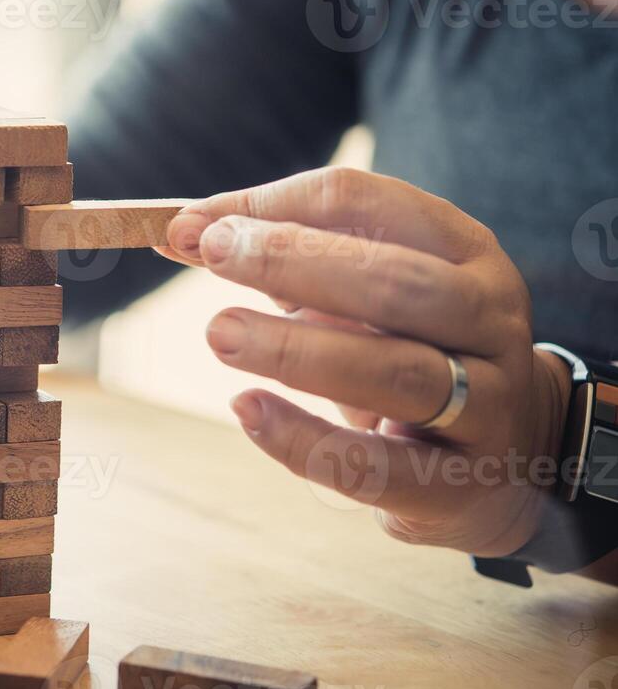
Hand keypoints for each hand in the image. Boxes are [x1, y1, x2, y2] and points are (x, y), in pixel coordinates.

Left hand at [161, 168, 570, 556]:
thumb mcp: (360, 296)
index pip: (367, 203)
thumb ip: (280, 261)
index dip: (274, 206)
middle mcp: (490, 319)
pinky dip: (303, 438)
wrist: (505, 464)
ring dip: (297, 349)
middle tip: (212, 253)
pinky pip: (375, 464)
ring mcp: (488, 405)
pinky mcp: (457, 485)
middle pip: (394, 282)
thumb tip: (183, 230)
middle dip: (293, 260)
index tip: (195, 223)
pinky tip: (247, 410)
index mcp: (465, 252)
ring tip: (220, 333)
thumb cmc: (408, 353)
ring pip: (395, 370)